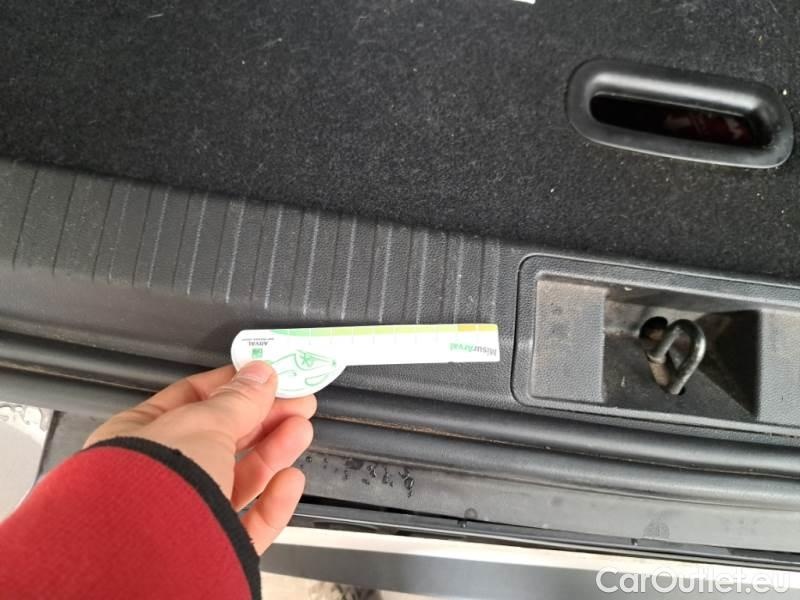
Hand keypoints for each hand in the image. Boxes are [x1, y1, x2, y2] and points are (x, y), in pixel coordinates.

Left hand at [84, 362, 315, 553]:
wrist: (147, 564)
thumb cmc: (154, 482)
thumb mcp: (202, 423)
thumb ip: (238, 399)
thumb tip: (261, 374)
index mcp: (139, 440)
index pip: (191, 402)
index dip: (233, 385)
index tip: (268, 376)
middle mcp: (159, 479)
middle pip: (221, 440)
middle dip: (263, 418)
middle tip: (298, 403)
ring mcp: (185, 517)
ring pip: (238, 480)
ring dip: (273, 452)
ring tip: (300, 430)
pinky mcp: (211, 550)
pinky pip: (248, 523)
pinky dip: (273, 501)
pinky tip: (290, 480)